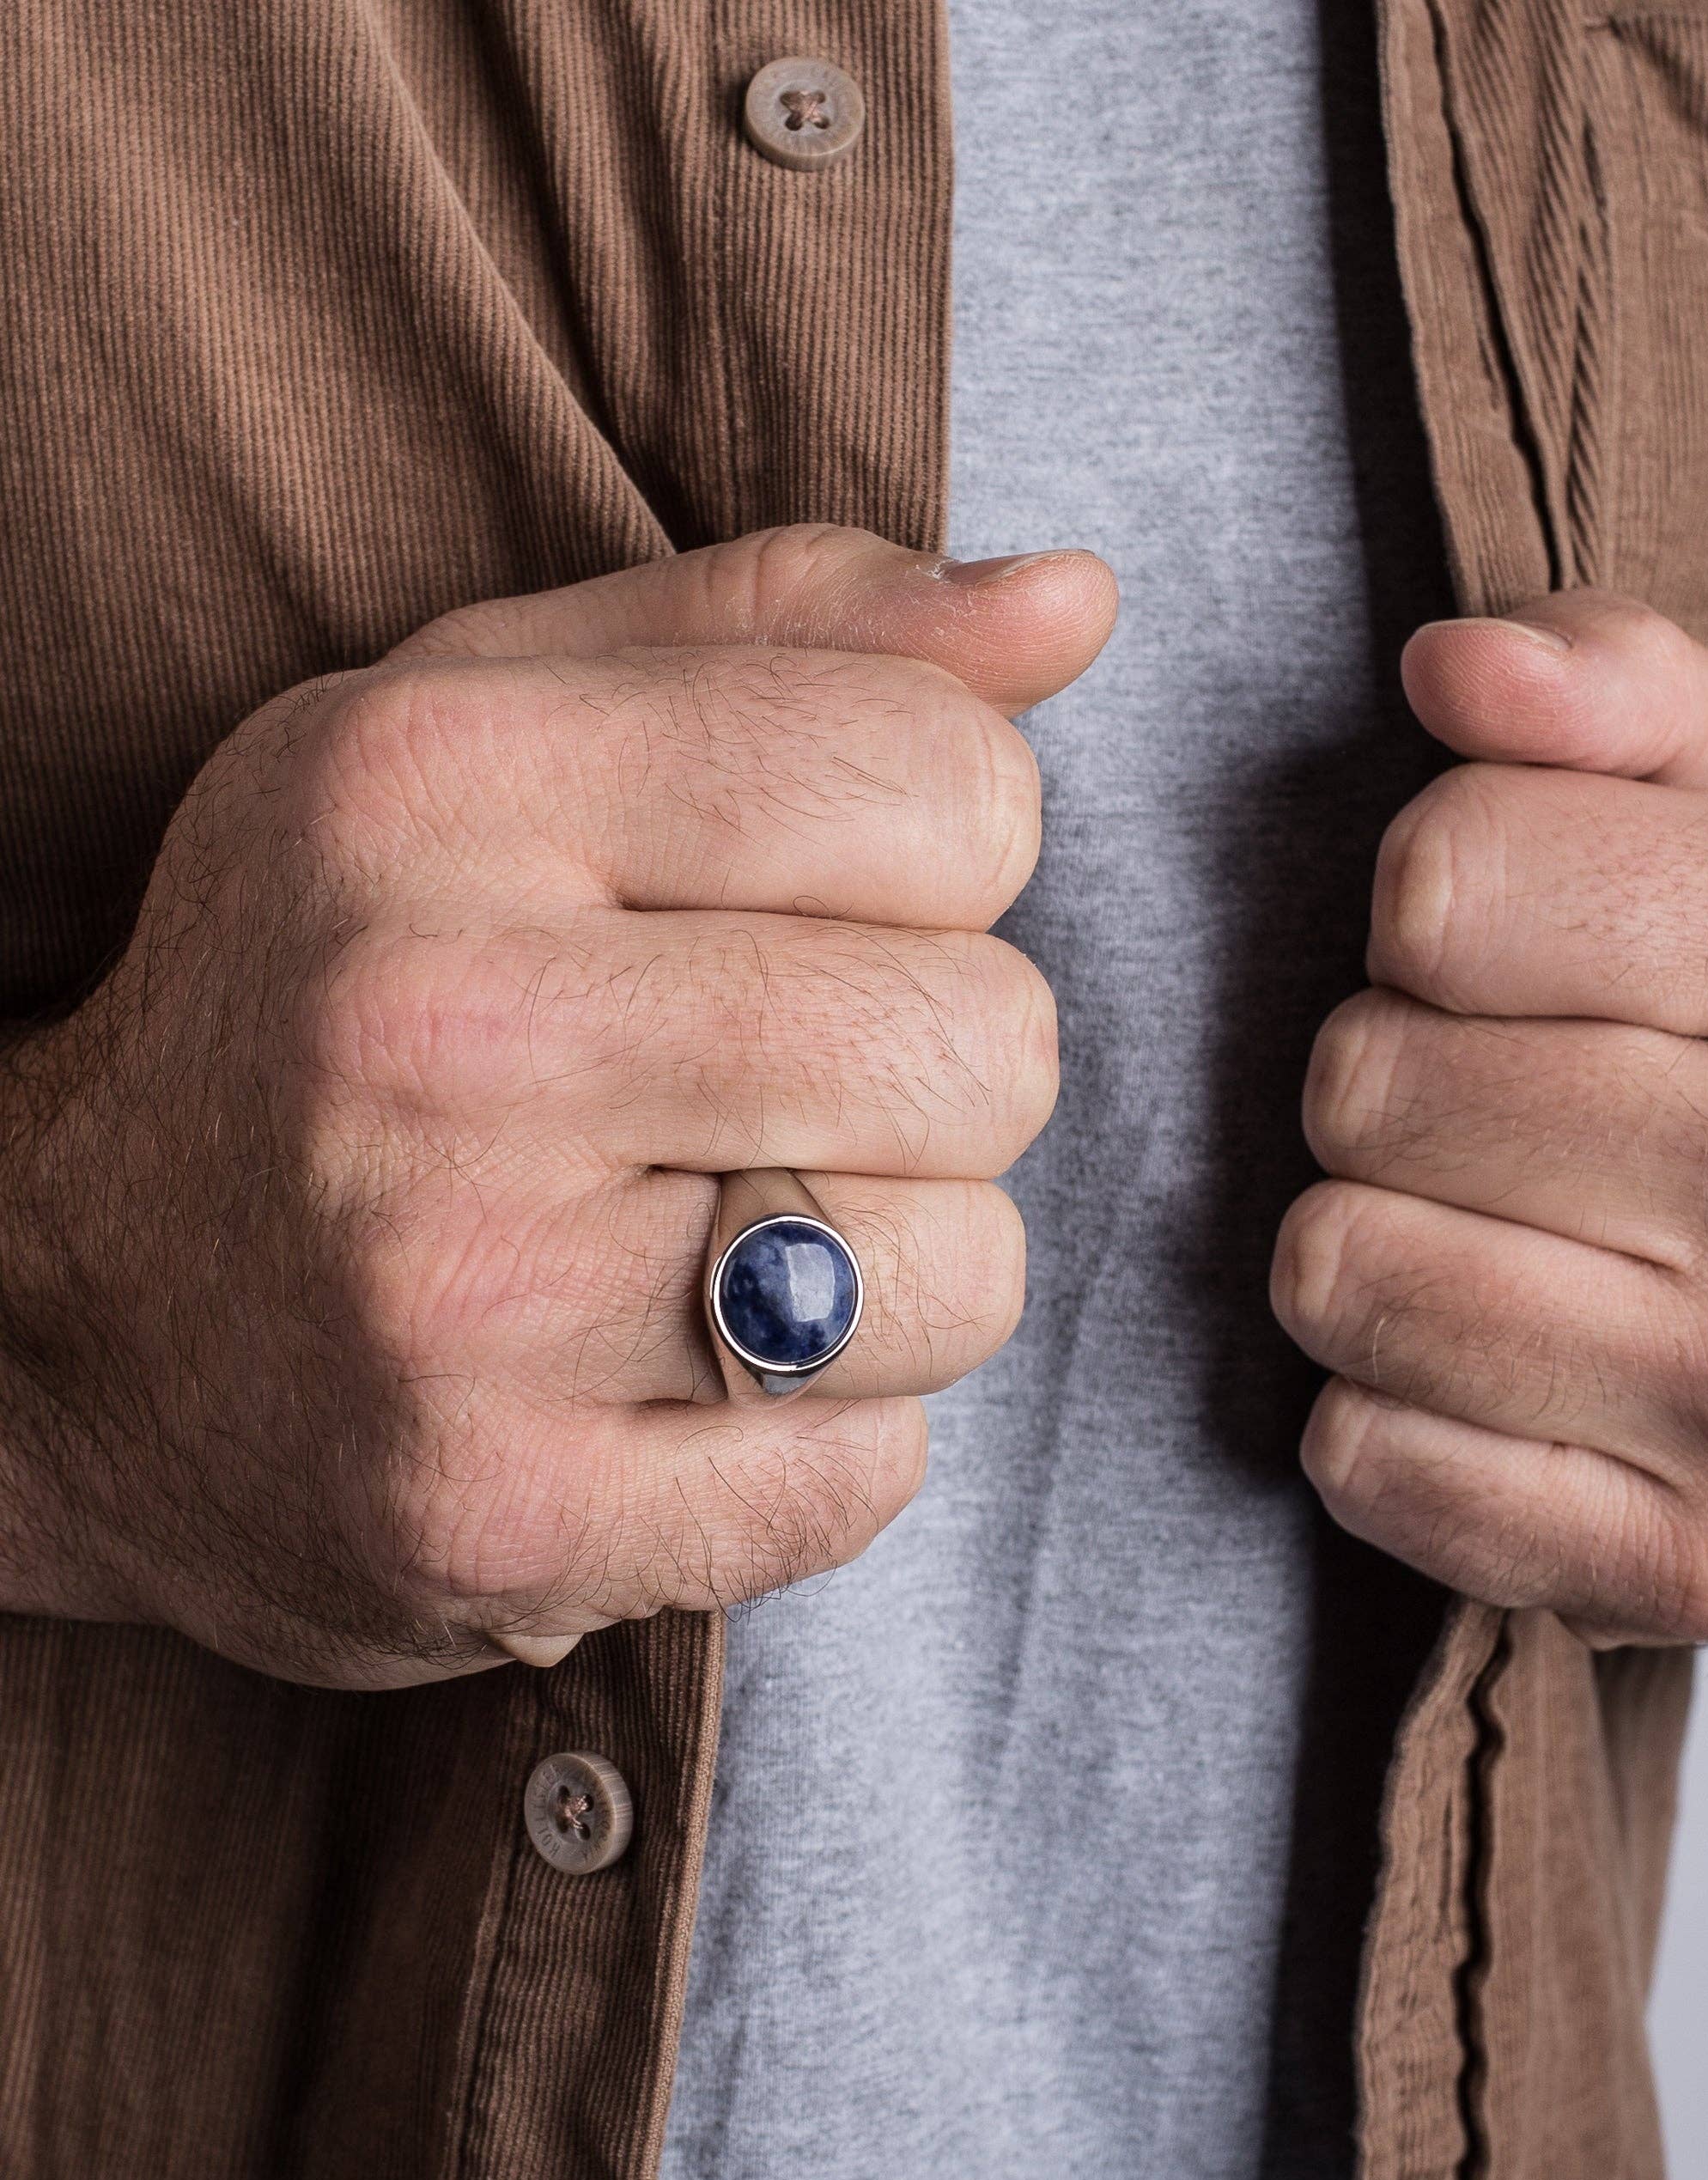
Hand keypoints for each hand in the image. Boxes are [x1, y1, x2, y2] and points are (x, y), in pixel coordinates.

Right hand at [0, 527, 1115, 1684]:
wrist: (74, 1322)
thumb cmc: (329, 992)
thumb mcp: (487, 731)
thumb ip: (785, 635)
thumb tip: (1078, 602)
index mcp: (444, 787)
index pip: (942, 781)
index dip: (954, 848)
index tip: (834, 900)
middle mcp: (443, 1033)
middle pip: (984, 1042)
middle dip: (938, 1068)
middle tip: (790, 1092)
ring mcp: (464, 1299)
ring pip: (961, 1275)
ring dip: (901, 1268)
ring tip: (737, 1242)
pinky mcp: (504, 1519)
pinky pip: (868, 1476)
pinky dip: (822, 1437)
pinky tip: (682, 1385)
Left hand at [1275, 590, 1707, 1643]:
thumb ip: (1630, 701)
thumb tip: (1457, 673)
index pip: (1447, 886)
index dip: (1440, 900)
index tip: (1516, 943)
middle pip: (1365, 1079)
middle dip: (1398, 1071)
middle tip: (1510, 1100)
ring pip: (1338, 1266)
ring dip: (1374, 1236)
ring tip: (1499, 1228)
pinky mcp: (1674, 1564)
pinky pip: (1364, 1458)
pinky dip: (1394, 1415)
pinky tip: (1506, 1379)